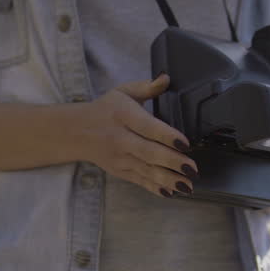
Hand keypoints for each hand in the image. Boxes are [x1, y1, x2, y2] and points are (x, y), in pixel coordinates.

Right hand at [73, 73, 198, 197]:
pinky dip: (154, 188)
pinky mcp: (119, 170)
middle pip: (148, 152)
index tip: (185, 144)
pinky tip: (170, 192)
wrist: (77, 132)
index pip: (147, 127)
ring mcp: (119, 158)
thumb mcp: (123, 92)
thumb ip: (147, 87)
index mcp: (123, 115)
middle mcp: (120, 138)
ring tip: (187, 185)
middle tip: (192, 169)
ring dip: (167, 179)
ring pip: (145, 170)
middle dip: (172, 162)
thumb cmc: (106, 109)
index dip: (166, 136)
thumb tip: (166, 79)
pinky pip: (139, 180)